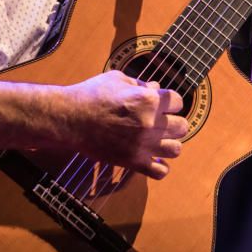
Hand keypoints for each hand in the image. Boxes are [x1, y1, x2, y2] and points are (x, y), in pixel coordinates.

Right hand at [65, 70, 187, 178]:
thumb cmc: (92, 94)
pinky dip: (160, 167)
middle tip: (161, 122)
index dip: (171, 102)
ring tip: (159, 140)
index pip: (178, 101)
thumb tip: (157, 87)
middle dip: (173, 122)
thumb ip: (141, 84)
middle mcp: (150, 123)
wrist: (69, 119)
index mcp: (148, 99)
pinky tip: (152, 158)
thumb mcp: (118, 79)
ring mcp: (142, 144)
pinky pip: (160, 172)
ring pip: (176, 149)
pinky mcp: (132, 162)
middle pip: (182, 126)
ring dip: (169, 143)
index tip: (162, 104)